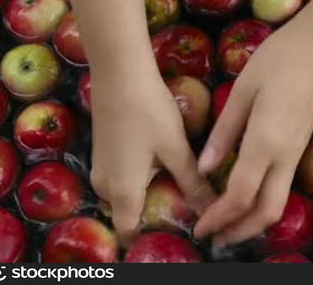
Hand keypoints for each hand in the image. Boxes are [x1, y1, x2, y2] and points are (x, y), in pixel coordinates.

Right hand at [90, 69, 215, 245]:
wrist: (119, 73)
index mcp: (122, 191)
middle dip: (153, 215)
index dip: (148, 239)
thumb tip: (212, 211)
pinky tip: (161, 165)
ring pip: (125, 195)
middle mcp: (104, 186)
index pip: (129, 233)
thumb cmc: (149, 113)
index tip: (175, 233)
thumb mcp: (175, 150)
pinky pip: (121, 179)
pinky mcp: (101, 153)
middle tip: (185, 208)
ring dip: (148, 195)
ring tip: (178, 188)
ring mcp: (100, 168)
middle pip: (128, 214)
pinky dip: (139, 180)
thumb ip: (192, 184)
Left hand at [193, 16, 312, 247]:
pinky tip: (246, 196)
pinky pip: (283, 184)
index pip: (239, 195)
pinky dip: (263, 201)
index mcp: (265, 142)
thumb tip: (204, 169)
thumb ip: (224, 133)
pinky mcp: (302, 145)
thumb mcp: (243, 91)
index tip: (199, 228)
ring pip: (278, 201)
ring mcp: (298, 152)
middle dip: (240, 231)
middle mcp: (285, 156)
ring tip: (228, 224)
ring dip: (253, 220)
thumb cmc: (281, 58)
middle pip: (266, 211)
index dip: (218, 217)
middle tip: (216, 239)